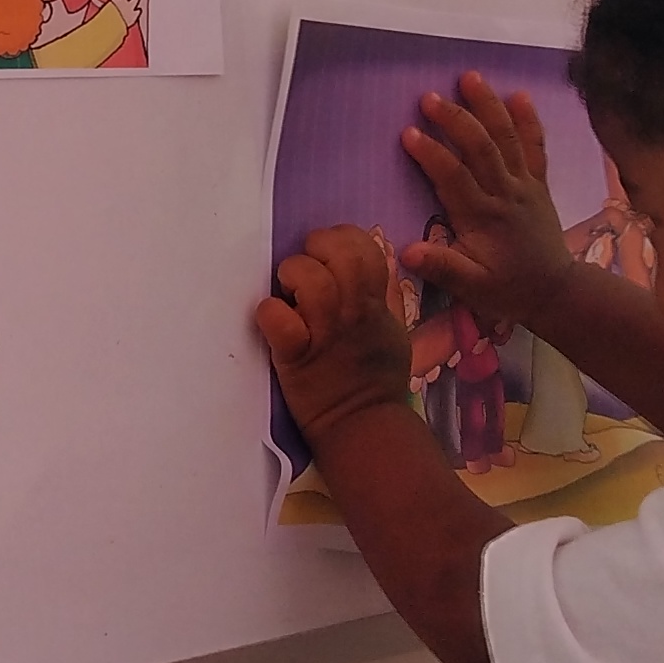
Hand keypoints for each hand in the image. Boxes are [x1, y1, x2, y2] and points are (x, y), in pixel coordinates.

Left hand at [254, 227, 417, 446]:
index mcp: (375, 303)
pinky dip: (270, 313)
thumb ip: (386, 297)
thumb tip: (380, 263)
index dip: (342, 238)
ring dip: (292, 276)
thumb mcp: (393, 331)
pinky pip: (279, 320)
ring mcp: (325, 333)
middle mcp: (353, 312)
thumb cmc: (375, 379)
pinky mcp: (296, 356)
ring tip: (288, 292)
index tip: (326, 253)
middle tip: (304, 269)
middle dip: (316, 248)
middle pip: (341, 254)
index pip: (366, 247)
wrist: (363, 424)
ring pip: (310, 280)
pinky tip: (274, 319)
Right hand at [401, 76, 578, 330]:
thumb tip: (408, 251)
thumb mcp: (471, 287)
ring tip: (470, 77)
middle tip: (429, 96)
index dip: (432, 153)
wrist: (554, 291)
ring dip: (489, 106)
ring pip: (507, 139)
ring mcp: (525, 185)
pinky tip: (519, 95)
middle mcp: (505, 194)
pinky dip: (529, 120)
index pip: (454, 178)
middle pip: (481, 148)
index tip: (409, 132)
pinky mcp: (539, 183)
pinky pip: (535, 147)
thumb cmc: (506, 289)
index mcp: (483, 217)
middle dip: (455, 119)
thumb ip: (442, 267)